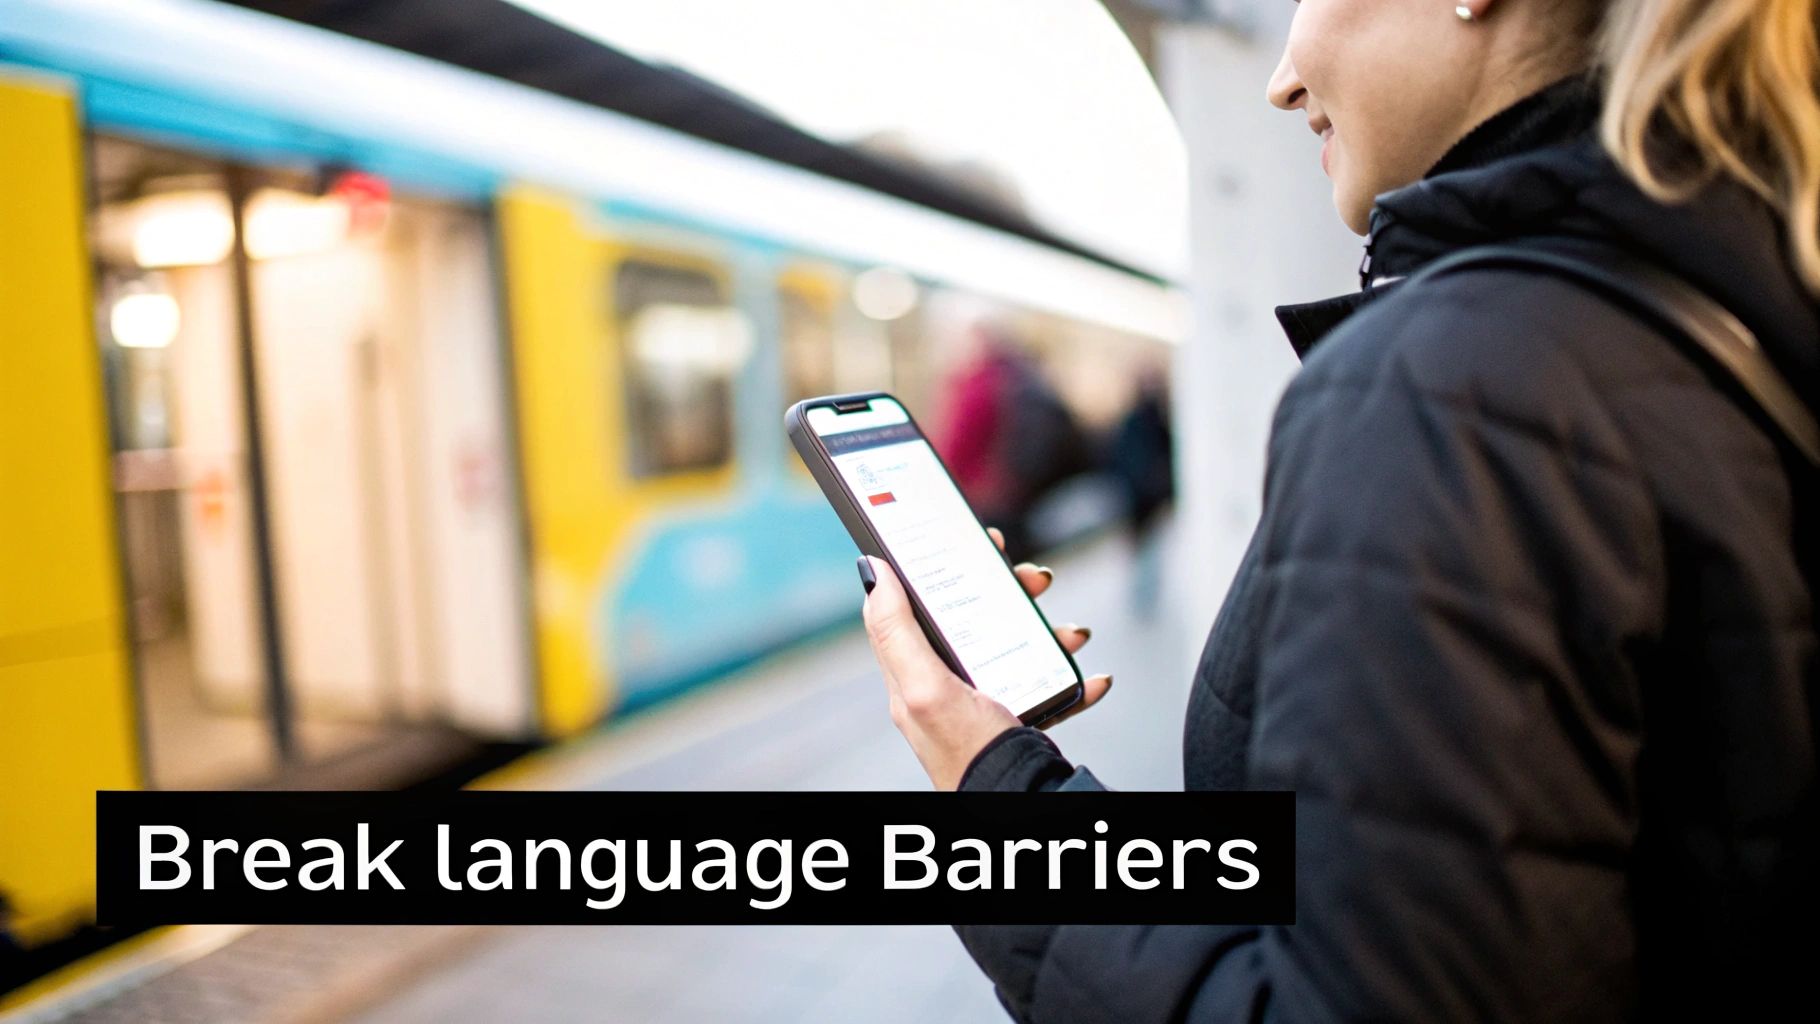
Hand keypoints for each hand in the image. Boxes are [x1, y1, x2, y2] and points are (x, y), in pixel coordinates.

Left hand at [860, 527, 1112, 789]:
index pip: (918, 604)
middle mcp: (947, 684)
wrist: (1016, 803)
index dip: (941, 566)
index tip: (974, 541)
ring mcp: (985, 701)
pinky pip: (1048, 686)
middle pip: (975, 616)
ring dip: (1050, 632)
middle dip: (1010, 592)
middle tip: (1036, 580)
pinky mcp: (1017, 719)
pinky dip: (1073, 680)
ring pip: (1017, 645)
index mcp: (917, 673)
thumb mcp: (924, 689)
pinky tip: (1090, 679)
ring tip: (1072, 635)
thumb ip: (895, 631)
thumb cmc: (967, 754)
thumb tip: (873, 571)